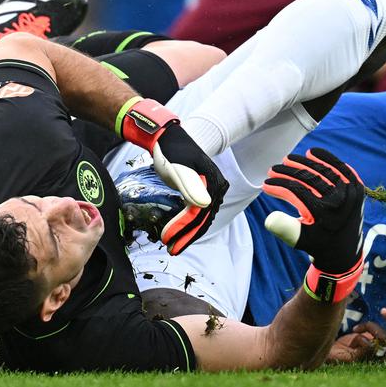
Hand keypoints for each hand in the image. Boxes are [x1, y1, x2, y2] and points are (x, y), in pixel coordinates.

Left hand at [150, 126, 227, 254]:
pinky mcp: (202, 190)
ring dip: (188, 233)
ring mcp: (211, 189)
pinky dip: (188, 223)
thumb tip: (205, 206)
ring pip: (201, 217)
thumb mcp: (177, 169)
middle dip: (186, 236)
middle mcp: (217, 187)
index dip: (184, 230)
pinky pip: (198, 211)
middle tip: (171, 249)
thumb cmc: (170, 152)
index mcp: (214, 183)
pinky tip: (180, 231)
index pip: (200, 214)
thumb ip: (190, 186)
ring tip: (174, 245)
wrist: (168, 137)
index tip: (168, 241)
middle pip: (203, 218)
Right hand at [263, 148, 364, 274]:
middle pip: (310, 178)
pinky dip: (327, 158)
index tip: (266, 183)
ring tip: (287, 160)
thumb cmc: (317, 244)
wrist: (345, 252)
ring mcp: (352, 192)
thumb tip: (268, 219)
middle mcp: (341, 200)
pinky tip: (312, 153)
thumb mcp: (299, 240)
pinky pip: (341, 168)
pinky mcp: (357, 187)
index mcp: (326, 213)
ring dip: (305, 163)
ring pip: (324, 170)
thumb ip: (285, 229)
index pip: (297, 191)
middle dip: (288, 171)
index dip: (279, 185)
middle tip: (273, 169)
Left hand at [327, 309, 385, 363]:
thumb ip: (381, 331)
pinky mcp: (360, 361)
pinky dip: (362, 336)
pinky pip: (370, 346)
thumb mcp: (369, 335)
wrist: (327, 354)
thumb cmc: (349, 345)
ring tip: (359, 327)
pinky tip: (355, 334)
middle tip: (383, 313)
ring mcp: (374, 361)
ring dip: (373, 327)